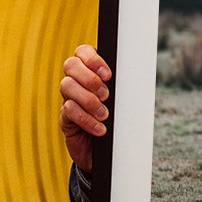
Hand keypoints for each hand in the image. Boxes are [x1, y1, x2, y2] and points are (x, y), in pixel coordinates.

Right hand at [59, 45, 111, 170]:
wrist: (109, 151)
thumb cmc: (118, 120)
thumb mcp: (122, 100)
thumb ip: (123, 86)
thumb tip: (136, 74)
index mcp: (91, 71)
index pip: (82, 51)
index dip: (92, 58)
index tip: (108, 74)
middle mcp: (76, 81)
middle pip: (70, 65)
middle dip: (90, 78)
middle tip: (106, 95)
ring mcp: (68, 98)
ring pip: (67, 86)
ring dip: (89, 100)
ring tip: (105, 114)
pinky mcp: (65, 118)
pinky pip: (68, 111)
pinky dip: (86, 119)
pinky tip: (100, 129)